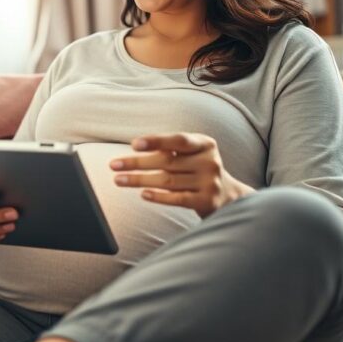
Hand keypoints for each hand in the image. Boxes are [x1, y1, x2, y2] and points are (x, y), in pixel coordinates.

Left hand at [110, 133, 253, 218]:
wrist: (228, 197)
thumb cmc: (197, 170)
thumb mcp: (191, 154)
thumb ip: (170, 150)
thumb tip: (132, 152)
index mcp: (204, 144)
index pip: (178, 140)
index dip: (156, 141)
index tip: (134, 144)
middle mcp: (209, 161)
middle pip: (167, 161)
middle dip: (137, 163)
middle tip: (113, 165)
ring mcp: (209, 182)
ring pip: (168, 181)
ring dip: (139, 180)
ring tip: (119, 180)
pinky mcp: (206, 201)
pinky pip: (177, 199)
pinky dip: (159, 196)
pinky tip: (143, 194)